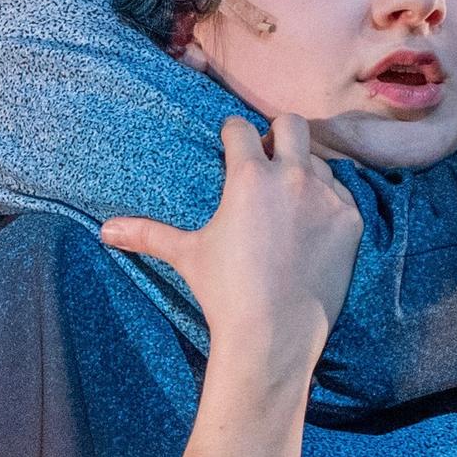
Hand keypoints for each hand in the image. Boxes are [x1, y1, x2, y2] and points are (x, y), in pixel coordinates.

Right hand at [101, 115, 357, 383]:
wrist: (275, 332)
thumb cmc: (225, 291)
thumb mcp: (186, 256)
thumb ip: (148, 235)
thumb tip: (105, 230)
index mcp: (248, 176)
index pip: (241, 128)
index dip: (232, 133)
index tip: (230, 141)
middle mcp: (292, 175)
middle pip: (292, 124)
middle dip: (278, 133)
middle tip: (267, 157)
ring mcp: (327, 196)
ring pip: (320, 161)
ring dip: (304, 170)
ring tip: (290, 198)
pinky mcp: (351, 220)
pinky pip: (342, 193)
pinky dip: (327, 202)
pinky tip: (312, 226)